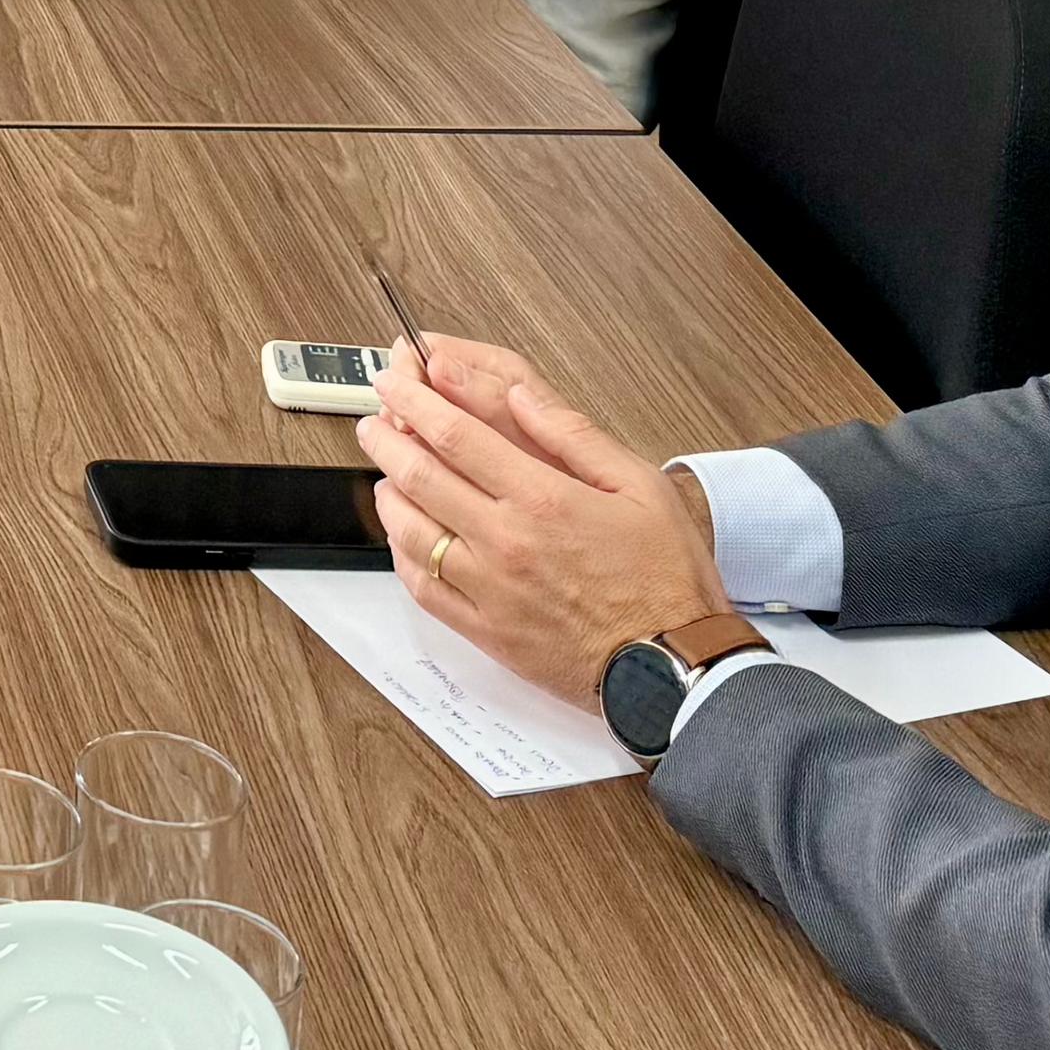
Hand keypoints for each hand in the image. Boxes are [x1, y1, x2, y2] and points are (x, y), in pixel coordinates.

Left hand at [357, 349, 729, 704]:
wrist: (675, 666)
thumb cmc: (666, 579)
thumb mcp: (641, 486)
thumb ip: (574, 434)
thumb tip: (522, 393)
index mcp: (542, 499)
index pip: (455, 435)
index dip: (415, 402)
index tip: (396, 383)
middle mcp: (506, 541)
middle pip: (420, 476)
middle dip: (386, 438)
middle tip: (374, 420)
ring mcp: (489, 589)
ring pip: (410, 530)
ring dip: (387, 491)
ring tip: (385, 470)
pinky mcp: (485, 630)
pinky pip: (422, 587)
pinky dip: (401, 554)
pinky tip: (403, 536)